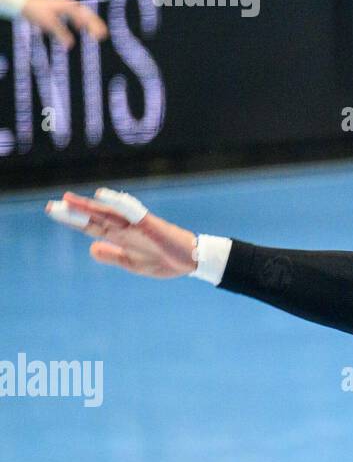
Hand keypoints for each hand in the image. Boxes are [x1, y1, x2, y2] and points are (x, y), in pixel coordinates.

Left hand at [20, 0, 107, 47]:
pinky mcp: (61, 6)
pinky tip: (80, 28)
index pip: (85, 17)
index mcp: (69, 6)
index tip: (99, 37)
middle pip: (87, 14)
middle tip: (103, 35)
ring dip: (89, 23)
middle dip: (96, 24)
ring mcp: (65, 4)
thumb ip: (61, 34)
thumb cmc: (35, 11)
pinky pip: (75, 14)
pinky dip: (80, 21)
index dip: (93, 27)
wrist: (22, 2)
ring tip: (96, 32)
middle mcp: (69, 3)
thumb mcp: (48, 24)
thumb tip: (70, 46)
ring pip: (82, 13)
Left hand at [45, 189, 197, 278]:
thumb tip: (91, 248)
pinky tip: (101, 196)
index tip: (54, 213)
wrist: (193, 261)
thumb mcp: (133, 264)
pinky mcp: (149, 223)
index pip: (92, 226)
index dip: (73, 220)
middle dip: (73, 213)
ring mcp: (136, 225)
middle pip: (95, 218)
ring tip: (68, 200)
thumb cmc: (167, 261)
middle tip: (50, 206)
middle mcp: (126, 228)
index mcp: (122, 238)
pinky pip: (130, 210)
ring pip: (108, 213)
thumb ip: (113, 255)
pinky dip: (116, 202)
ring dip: (88, 206)